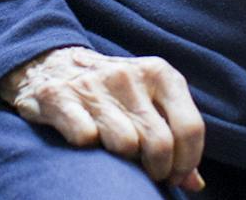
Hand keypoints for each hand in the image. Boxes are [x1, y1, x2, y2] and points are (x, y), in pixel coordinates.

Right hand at [0, 46, 205, 190]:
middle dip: (157, 169)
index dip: (186, 162)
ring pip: (125, 144)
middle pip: (160, 143)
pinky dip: (88, 148)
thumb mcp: (149, 101)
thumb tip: (194, 182)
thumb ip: (175, 135)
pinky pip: (85, 137)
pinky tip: (86, 141)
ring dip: (123, 160)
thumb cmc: (112, 92)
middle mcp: (127, 75)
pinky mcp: (58, 96)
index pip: (190, 128)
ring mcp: (92, 85)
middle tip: (147, 172)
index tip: (174, 174)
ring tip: (117, 154)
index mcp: (158, 72)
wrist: (50, 62)